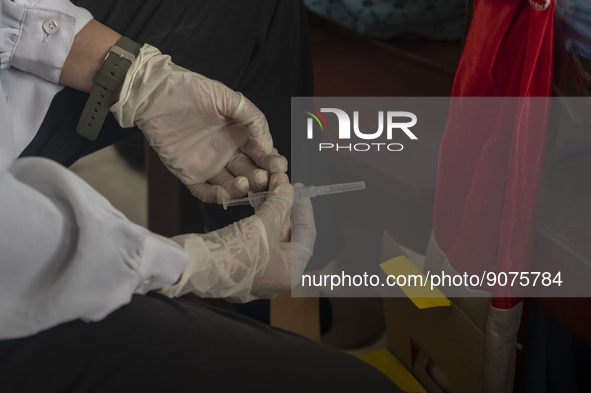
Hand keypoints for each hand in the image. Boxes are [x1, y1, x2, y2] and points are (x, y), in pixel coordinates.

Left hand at [111, 44, 286, 203]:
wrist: (154, 93)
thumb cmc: (190, 89)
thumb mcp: (228, 98)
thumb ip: (252, 119)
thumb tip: (267, 145)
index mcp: (240, 135)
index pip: (263, 155)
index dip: (272, 162)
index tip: (279, 166)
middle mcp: (227, 152)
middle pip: (250, 172)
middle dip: (261, 178)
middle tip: (265, 179)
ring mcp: (209, 165)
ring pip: (231, 185)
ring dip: (241, 188)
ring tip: (245, 182)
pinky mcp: (189, 174)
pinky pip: (205, 192)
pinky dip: (216, 197)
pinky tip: (225, 194)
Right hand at [159, 175, 315, 301]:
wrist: (196, 268)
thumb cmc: (235, 253)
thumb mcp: (263, 224)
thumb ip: (279, 205)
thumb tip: (287, 189)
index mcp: (291, 272)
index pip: (307, 235)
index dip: (304, 208)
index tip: (299, 189)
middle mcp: (278, 277)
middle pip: (289, 235)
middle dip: (284, 208)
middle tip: (281, 184)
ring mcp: (259, 274)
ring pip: (271, 237)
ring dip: (270, 213)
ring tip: (266, 189)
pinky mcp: (242, 267)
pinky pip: (257, 242)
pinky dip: (257, 223)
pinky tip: (254, 205)